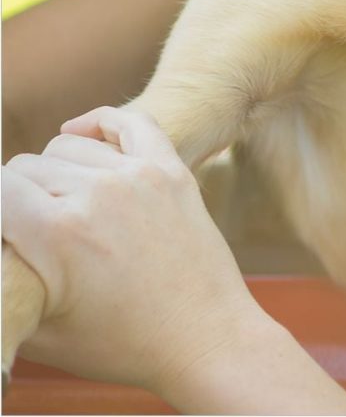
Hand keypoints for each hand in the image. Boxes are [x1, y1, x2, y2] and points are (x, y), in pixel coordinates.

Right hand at [0, 108, 259, 394]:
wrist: (204, 338)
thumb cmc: (122, 344)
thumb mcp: (42, 328)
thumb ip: (7, 282)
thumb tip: (6, 250)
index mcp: (55, 233)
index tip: (8, 229)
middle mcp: (97, 193)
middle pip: (27, 166)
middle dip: (19, 196)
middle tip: (31, 229)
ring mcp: (139, 176)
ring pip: (69, 146)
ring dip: (55, 170)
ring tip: (60, 205)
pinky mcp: (173, 171)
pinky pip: (131, 123)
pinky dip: (100, 123)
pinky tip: (80, 135)